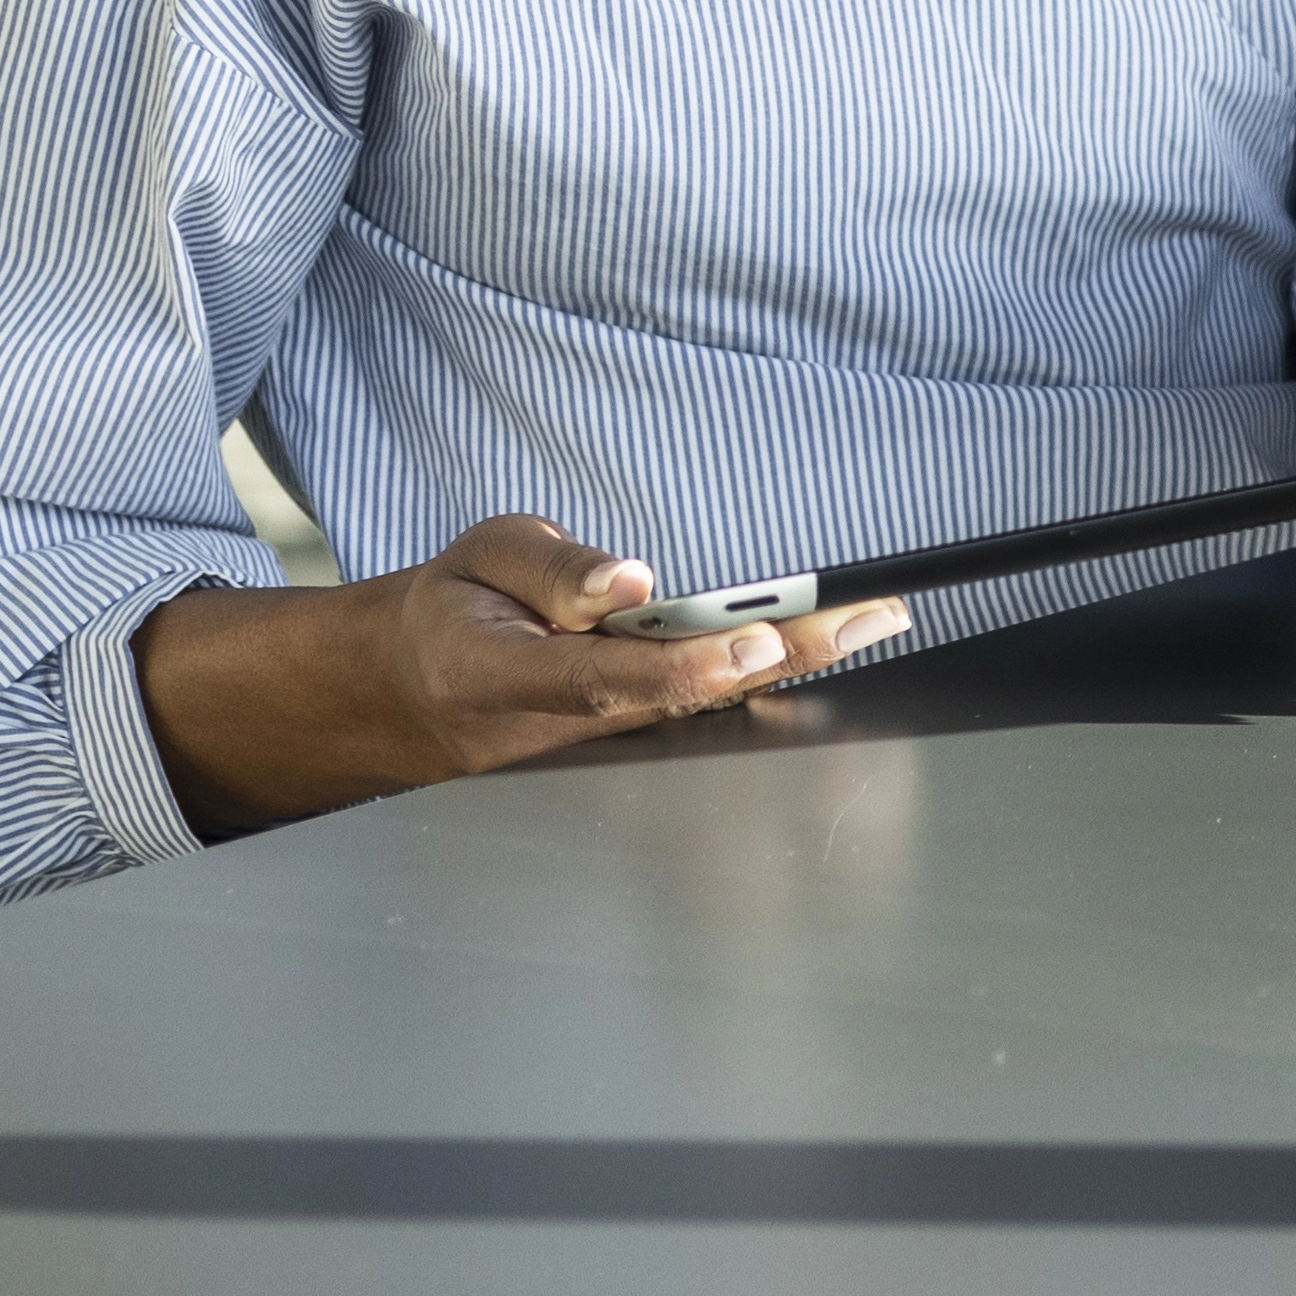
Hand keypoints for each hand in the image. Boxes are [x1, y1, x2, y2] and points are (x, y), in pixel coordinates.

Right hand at [132, 520, 911, 841]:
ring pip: (708, 705)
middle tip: (868, 614)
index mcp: (500, 677)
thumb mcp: (479, 556)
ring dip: (796, 662)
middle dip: (782, 656)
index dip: (683, 666)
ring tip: (875, 615)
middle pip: (682, 695)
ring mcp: (602, 740)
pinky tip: (837, 641)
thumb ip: (553, 568)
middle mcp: (562, 725)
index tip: (754, 640)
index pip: (603, 678)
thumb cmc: (457, 609)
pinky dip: (774, 675)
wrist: (419, 686)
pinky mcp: (631, 732)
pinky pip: (707, 705)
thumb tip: (628, 583)